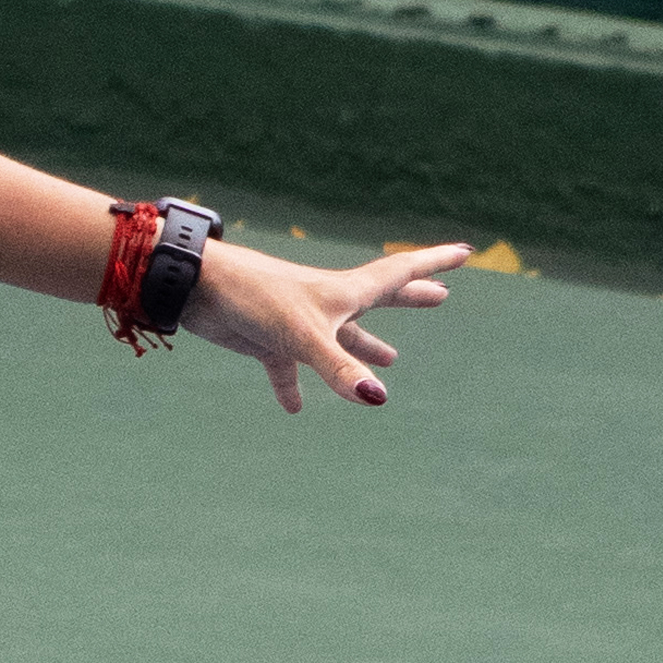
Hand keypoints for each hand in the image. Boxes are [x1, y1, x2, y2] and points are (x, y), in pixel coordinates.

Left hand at [182, 233, 467, 415]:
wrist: (196, 289)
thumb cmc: (252, 299)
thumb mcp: (302, 336)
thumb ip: (340, 369)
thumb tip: (377, 399)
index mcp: (344, 292)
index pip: (400, 273)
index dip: (434, 264)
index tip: (466, 253)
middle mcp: (326, 303)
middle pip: (379, 300)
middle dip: (411, 298)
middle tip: (441, 296)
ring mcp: (298, 322)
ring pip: (341, 338)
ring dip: (366, 346)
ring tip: (393, 357)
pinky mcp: (268, 340)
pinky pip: (287, 368)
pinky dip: (292, 387)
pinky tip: (294, 409)